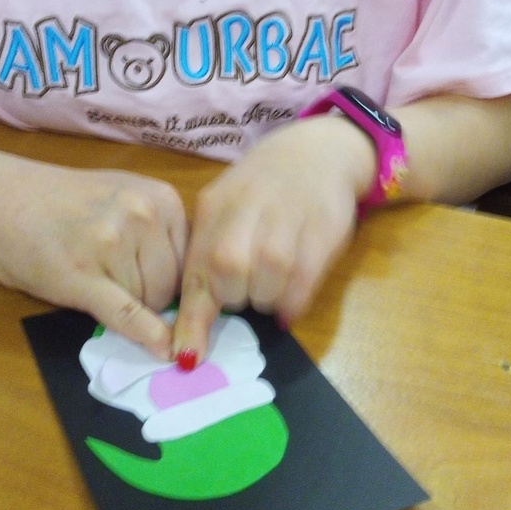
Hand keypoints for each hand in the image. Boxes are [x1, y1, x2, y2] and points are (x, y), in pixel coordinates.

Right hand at [0, 159, 187, 357]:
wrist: (1, 197)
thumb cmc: (66, 202)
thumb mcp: (126, 198)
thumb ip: (160, 232)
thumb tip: (191, 286)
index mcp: (162, 198)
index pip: (190, 261)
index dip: (172, 280)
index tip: (154, 285)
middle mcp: (143, 215)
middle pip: (172, 286)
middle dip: (149, 296)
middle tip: (110, 277)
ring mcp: (113, 244)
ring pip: (148, 303)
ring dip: (125, 303)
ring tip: (90, 273)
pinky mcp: (83, 276)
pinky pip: (126, 315)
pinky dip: (146, 336)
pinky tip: (162, 350)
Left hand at [172, 116, 375, 359]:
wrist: (316, 153)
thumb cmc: (260, 190)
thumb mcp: (223, 208)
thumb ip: (205, 256)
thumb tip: (188, 322)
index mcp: (214, 209)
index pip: (197, 270)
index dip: (192, 319)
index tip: (188, 357)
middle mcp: (247, 213)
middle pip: (229, 278)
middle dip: (236, 297)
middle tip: (245, 288)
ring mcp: (287, 221)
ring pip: (267, 284)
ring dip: (266, 298)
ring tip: (271, 283)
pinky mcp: (322, 232)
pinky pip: (302, 285)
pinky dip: (293, 301)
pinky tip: (291, 295)